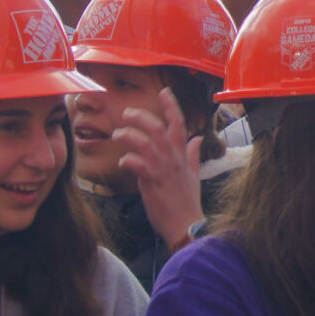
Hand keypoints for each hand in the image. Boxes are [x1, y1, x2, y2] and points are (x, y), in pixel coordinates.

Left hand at [115, 87, 205, 250]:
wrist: (186, 223)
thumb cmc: (187, 201)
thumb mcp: (194, 174)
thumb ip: (192, 154)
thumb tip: (197, 138)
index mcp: (183, 154)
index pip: (178, 123)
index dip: (171, 105)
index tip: (163, 91)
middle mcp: (172, 157)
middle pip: (156, 127)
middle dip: (140, 116)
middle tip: (126, 113)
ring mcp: (162, 168)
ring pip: (143, 141)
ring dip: (127, 135)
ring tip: (117, 134)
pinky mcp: (151, 181)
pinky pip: (136, 163)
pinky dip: (126, 160)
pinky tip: (122, 162)